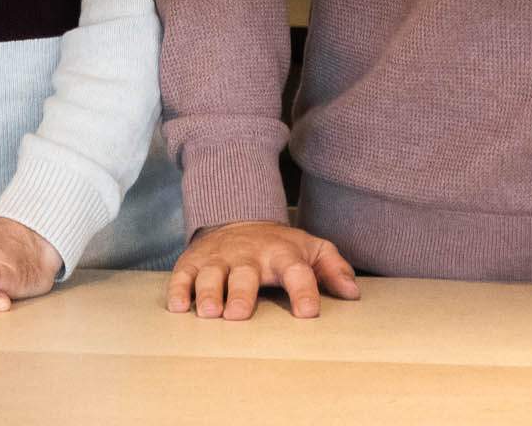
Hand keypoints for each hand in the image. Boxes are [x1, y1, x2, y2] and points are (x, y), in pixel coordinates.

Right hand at [167, 220, 358, 320]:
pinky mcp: (193, 260)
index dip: (303, 290)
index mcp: (281, 254)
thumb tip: (352, 293)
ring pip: (211, 274)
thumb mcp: (311, 248)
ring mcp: (218, 257)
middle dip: (241, 293)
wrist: (236, 218)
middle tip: (239, 314)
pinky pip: (182, 274)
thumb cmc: (278, 246)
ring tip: (209, 313)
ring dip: (209, 292)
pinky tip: (179, 306)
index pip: (296, 271)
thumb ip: (333, 268)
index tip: (307, 313)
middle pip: (245, 274)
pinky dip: (179, 289)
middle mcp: (248, 255)